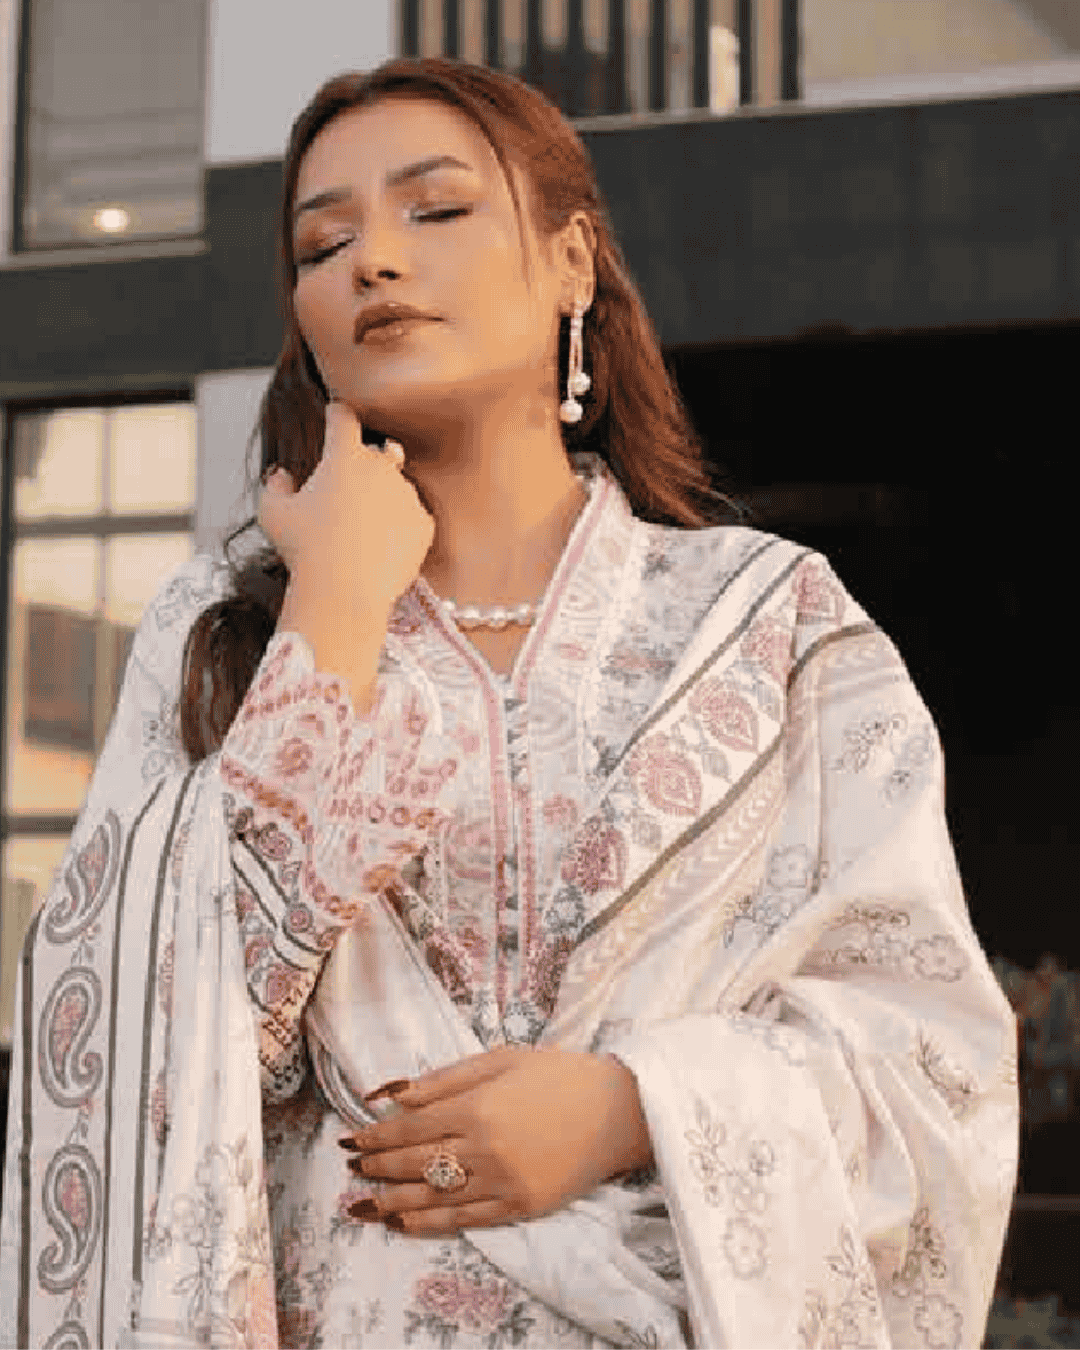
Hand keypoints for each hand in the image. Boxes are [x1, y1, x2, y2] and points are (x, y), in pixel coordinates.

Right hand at [258, 400, 433, 626]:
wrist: (345, 593)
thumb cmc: (304, 551)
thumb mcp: (273, 514)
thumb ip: (275, 486)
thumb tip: (282, 475)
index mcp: (344, 456)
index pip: (343, 418)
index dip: (337, 414)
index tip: (335, 414)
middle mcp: (382, 467)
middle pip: (376, 453)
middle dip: (362, 465)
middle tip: (346, 492)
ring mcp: (408, 495)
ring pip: (395, 488)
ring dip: (381, 499)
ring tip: (359, 532)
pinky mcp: (424, 524)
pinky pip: (411, 518)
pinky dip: (398, 527)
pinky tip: (379, 547)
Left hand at [339, 1046, 653, 1235]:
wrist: (617, 1111)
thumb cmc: (558, 1075)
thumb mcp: (500, 1060)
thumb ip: (445, 1078)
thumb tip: (393, 1093)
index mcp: (477, 1107)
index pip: (410, 1128)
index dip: (376, 1136)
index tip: (353, 1138)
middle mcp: (484, 1149)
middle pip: (414, 1163)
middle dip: (378, 1165)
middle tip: (355, 1166)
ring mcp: (502, 1183)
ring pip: (433, 1197)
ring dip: (393, 1199)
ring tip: (365, 1201)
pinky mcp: (519, 1207)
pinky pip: (464, 1219)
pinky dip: (428, 1222)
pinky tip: (404, 1220)